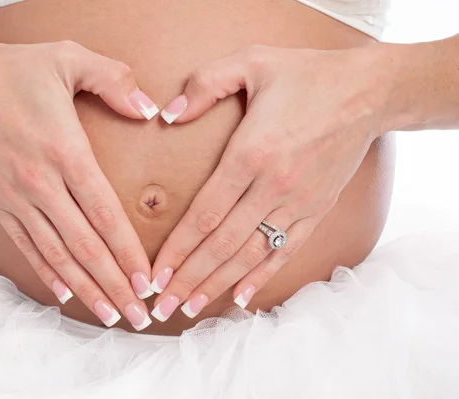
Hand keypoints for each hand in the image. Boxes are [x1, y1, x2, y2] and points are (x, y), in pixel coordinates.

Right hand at [0, 34, 157, 329]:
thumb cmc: (16, 69)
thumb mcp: (69, 58)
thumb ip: (115, 80)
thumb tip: (150, 110)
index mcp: (65, 152)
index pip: (105, 214)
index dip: (129, 252)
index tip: (149, 282)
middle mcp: (40, 183)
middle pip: (85, 246)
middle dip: (115, 285)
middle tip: (140, 317)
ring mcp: (15, 197)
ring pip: (57, 255)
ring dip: (86, 289)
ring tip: (111, 316)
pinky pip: (26, 247)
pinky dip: (48, 273)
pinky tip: (67, 295)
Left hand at [150, 45, 389, 320]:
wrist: (369, 92)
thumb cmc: (307, 75)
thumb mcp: (251, 62)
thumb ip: (203, 84)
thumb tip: (167, 115)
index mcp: (252, 153)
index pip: (205, 214)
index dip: (177, 249)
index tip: (154, 274)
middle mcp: (274, 185)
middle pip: (223, 244)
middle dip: (189, 278)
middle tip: (161, 305)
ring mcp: (298, 202)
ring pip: (251, 255)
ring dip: (218, 284)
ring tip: (190, 308)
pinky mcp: (317, 210)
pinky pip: (286, 251)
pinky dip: (262, 276)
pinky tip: (240, 297)